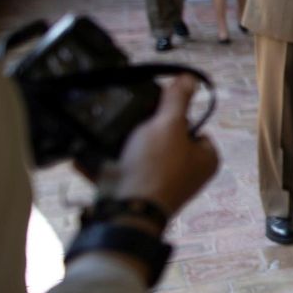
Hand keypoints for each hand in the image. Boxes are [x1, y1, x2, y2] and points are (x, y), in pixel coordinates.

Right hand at [112, 75, 219, 218]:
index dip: (177, 118)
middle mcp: (187, 176)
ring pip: (139, 156)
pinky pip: (117, 172)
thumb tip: (189, 79)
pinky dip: (103, 163)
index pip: (196, 128)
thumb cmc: (155, 169)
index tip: (159, 113)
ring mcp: (159, 187)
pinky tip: (86, 152)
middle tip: (131, 125)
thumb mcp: (169, 124)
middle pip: (165, 141)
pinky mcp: (133, 195)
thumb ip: (178, 100)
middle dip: (144, 132)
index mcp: (205, 159)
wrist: (123, 214)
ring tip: (109, 136)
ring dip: (121, 146)